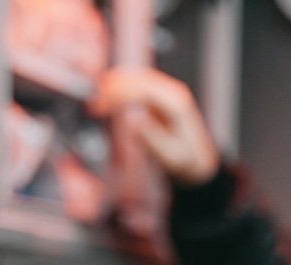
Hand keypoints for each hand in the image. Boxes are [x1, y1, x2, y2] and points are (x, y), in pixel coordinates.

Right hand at [89, 68, 220, 187]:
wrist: (198, 161)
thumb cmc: (187, 160)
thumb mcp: (173, 156)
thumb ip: (154, 139)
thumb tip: (133, 121)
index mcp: (176, 103)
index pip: (142, 89)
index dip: (117, 94)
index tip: (99, 105)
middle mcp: (171, 91)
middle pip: (135, 78)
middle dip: (110, 86)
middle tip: (92, 102)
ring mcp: (164, 90)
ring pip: (133, 77)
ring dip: (112, 84)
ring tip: (95, 99)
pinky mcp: (155, 93)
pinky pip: (133, 83)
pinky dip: (117, 87)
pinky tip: (104, 95)